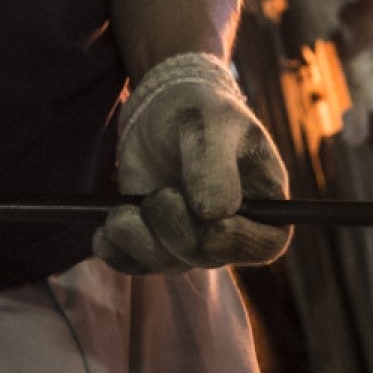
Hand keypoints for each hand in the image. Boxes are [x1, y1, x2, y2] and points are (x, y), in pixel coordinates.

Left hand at [95, 53, 290, 274]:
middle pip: (209, 257)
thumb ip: (214, 164)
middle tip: (159, 196)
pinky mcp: (155, 242)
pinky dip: (116, 249)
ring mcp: (192, 239)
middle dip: (178, 232)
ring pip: (169, 264)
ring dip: (141, 240)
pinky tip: (106, 227)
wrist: (162, 108)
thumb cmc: (200, 109)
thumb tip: (214, 215)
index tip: (212, 228)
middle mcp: (230, 227)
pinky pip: (134, 263)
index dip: (242, 245)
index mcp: (262, 199)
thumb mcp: (211, 122)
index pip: (266, 244)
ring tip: (124, 208)